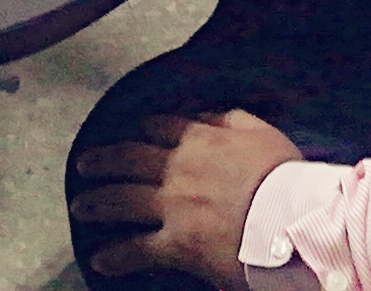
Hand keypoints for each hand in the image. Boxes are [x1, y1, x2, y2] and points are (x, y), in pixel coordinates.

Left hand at [72, 111, 303, 284]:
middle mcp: (177, 168)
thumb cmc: (284, 176)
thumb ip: (230, 117)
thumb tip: (205, 111)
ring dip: (97, 203)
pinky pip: (137, 249)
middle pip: (128, 159)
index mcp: (199, 138)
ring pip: (122, 200)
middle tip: (82, 166)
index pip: (158, 127)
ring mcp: (173, 206)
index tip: (127, 132)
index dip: (138, 129)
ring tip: (79, 207)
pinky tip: (99, 259)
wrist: (291, 218)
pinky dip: (115, 255)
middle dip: (102, 161)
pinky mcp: (176, 243)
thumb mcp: (261, 131)